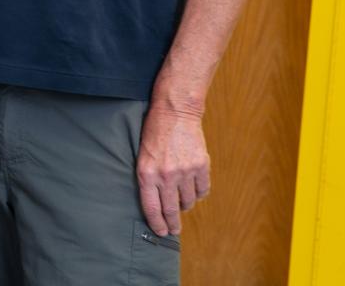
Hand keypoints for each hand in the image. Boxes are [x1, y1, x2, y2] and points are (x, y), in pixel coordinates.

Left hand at [136, 102, 209, 236]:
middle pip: (171, 210)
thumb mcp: (142, 156)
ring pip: (188, 201)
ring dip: (185, 204)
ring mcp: (185, 172)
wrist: (175, 112)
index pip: (152, 208)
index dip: (157, 224)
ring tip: (181, 200)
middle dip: (172, 224)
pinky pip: (202, 190)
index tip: (160, 232)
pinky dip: (198, 193)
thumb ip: (148, 178)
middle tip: (173, 230)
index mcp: (147, 173)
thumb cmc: (154, 132)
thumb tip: (155, 202)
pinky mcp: (201, 166)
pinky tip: (193, 188)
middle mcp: (166, 176)